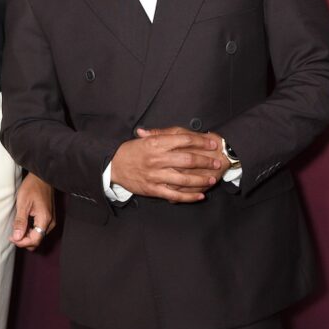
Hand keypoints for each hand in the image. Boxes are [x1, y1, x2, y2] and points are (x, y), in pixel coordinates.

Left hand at [11, 173, 54, 248]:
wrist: (42, 177)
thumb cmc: (32, 187)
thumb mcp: (23, 204)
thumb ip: (20, 222)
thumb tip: (17, 237)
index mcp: (44, 219)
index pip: (35, 240)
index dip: (22, 242)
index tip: (11, 238)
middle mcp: (50, 223)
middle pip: (37, 240)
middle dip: (24, 240)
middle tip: (12, 234)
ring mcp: (51, 221)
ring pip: (38, 236)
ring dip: (27, 236)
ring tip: (17, 227)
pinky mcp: (49, 218)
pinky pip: (40, 230)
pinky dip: (31, 231)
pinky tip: (23, 224)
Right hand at [110, 127, 226, 202]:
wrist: (112, 166)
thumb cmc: (130, 151)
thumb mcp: (144, 139)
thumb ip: (162, 134)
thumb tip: (182, 132)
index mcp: (156, 143)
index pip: (185, 140)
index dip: (201, 141)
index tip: (212, 143)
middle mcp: (157, 159)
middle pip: (188, 159)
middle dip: (205, 161)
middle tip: (217, 161)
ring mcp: (156, 175)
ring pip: (184, 179)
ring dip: (201, 179)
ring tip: (212, 179)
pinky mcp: (153, 189)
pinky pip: (175, 195)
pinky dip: (189, 196)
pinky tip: (200, 195)